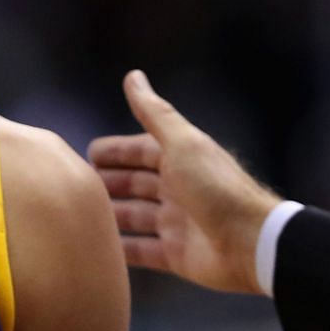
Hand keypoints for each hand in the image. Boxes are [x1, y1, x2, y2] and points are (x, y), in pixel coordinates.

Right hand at [86, 70, 280, 294]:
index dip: (117, 151)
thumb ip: (155, 113)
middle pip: (137, 183)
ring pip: (136, 216)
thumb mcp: (182, 144)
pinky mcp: (176, 254)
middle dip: (110, 182)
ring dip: (112, 214)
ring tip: (83, 214)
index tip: (89, 153)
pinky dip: (122, 248)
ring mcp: (177, 223)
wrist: (249, 242)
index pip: (142, 151)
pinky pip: (142, 250)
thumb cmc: (215, 187)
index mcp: (181, 160)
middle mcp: (179, 189)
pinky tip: (99, 247)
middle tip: (80, 185)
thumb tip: (133, 76)